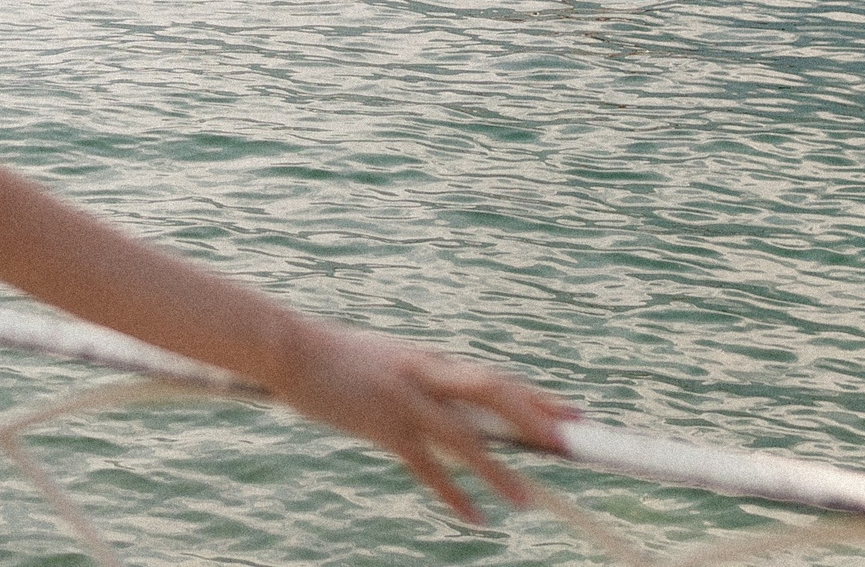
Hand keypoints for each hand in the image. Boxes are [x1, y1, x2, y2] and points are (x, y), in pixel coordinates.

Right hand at [265, 323, 577, 522]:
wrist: (289, 347)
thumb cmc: (336, 358)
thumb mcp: (388, 364)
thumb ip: (421, 384)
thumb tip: (451, 410)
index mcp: (431, 359)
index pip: (496, 377)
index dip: (538, 397)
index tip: (574, 413)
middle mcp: (427, 373)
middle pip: (495, 393)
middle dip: (537, 418)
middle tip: (572, 444)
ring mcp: (405, 398)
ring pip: (465, 436)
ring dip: (499, 470)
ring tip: (525, 501)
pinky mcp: (381, 424)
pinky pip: (426, 466)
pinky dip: (453, 493)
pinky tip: (475, 517)